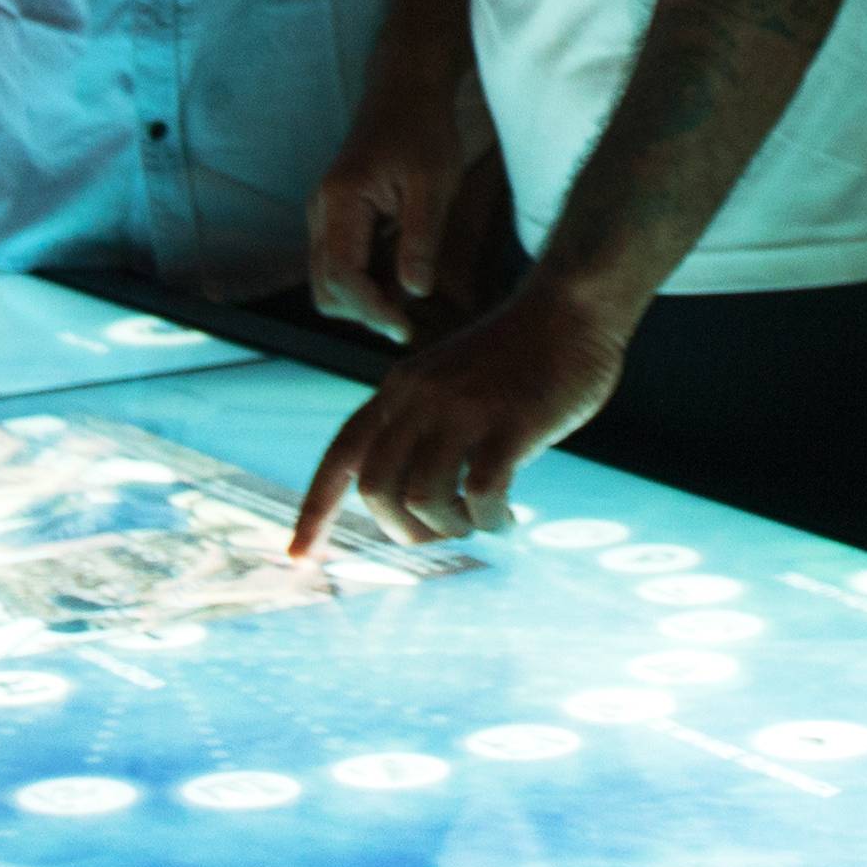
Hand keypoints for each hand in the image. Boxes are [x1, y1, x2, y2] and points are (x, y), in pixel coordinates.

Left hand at [290, 274, 627, 557]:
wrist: (570, 308)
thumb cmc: (519, 356)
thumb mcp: (451, 379)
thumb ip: (424, 422)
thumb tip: (411, 502)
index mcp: (401, 387)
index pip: (342, 453)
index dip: (315, 510)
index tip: (296, 558)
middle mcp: (420, 395)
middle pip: (376, 488)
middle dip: (402, 531)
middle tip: (442, 534)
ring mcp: (464, 407)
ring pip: (423, 498)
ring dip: (450, 529)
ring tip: (481, 523)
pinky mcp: (509, 422)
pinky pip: (480, 496)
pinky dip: (490, 522)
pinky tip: (508, 518)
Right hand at [306, 74, 476, 346]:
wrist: (405, 91)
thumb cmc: (422, 131)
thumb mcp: (432, 184)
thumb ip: (421, 238)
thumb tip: (414, 292)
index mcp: (341, 202)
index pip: (342, 276)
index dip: (371, 311)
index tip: (405, 329)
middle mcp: (321, 212)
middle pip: (325, 289)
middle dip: (363, 312)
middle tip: (408, 316)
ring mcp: (324, 216)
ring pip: (329, 282)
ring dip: (363, 300)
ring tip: (408, 293)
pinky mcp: (335, 219)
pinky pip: (339, 266)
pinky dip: (365, 282)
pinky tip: (399, 273)